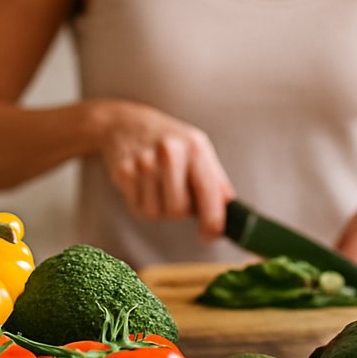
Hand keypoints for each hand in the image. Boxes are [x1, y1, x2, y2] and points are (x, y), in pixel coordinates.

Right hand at [99, 101, 233, 240]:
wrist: (127, 123)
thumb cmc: (170, 140)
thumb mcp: (198, 150)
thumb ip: (216, 182)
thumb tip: (232, 213)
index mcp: (195, 147)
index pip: (208, 192)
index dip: (212, 220)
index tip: (211, 234)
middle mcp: (169, 152)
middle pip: (179, 209)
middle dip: (182, 210)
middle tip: (179, 192)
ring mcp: (144, 162)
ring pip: (157, 213)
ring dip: (161, 208)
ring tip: (159, 185)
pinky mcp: (123, 172)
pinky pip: (138, 208)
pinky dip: (143, 203)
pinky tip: (144, 184)